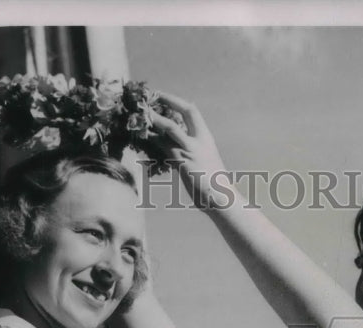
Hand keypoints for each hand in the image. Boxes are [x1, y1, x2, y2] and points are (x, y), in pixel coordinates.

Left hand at [149, 92, 231, 210]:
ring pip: (170, 127)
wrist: (220, 198)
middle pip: (185, 111)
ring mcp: (190, 149)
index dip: (178, 102)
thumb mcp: (206, 164)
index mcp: (206, 139)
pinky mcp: (181, 161)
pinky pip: (163, 146)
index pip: (193, 113)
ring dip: (155, 117)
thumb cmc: (214, 185)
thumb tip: (183, 153)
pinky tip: (142, 136)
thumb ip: (195, 154)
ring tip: (142, 111)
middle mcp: (199, 140)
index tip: (165, 97)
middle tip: (153, 95)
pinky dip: (152, 139)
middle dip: (169, 100)